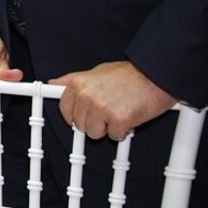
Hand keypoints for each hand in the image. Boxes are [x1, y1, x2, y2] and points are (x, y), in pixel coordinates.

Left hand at [49, 61, 176, 140]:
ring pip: (94, 133)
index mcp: (79, 84)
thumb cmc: (129, 75)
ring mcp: (101, 108)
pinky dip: (122, 130)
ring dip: (107, 128)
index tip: (80, 117)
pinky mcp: (117, 120)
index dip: (73, 115)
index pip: (65, 108)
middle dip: (93, 121)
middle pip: (79, 124)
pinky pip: (113, 136)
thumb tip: (53, 83)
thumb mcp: (95, 71)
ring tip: (118, 112)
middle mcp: (86, 96)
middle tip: (108, 111)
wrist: (155, 76)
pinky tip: (129, 116)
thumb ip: (73, 80)